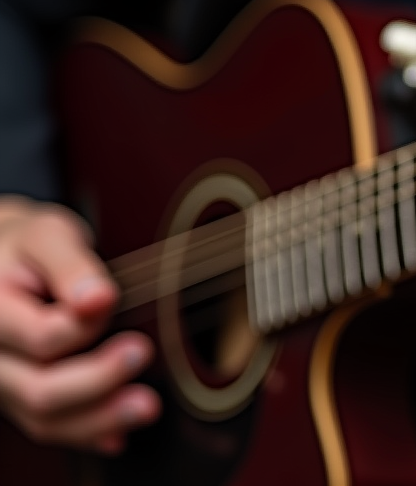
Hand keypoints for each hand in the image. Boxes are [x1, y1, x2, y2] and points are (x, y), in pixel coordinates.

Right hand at [0, 196, 159, 452]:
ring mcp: (4, 381)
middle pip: (39, 389)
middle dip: (98, 380)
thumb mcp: (48, 236)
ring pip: (45, 418)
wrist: (4, 260)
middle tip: (142, 353)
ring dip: (100, 418)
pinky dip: (87, 431)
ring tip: (146, 405)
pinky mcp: (21, 395)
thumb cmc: (28, 245)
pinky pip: (50, 426)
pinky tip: (118, 433)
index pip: (41, 337)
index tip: (111, 301)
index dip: (83, 327)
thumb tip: (98, 299)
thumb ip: (71, 266)